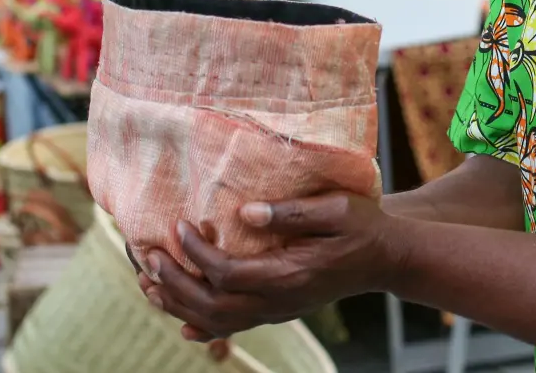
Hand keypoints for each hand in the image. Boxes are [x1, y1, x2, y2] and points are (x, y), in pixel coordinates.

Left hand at [139, 192, 398, 340]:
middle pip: (213, 305)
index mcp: (290, 274)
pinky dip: (204, 326)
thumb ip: (292, 212)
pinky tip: (183, 322)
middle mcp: (280, 300)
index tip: (178, 226)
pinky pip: (235, 326)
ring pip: (218, 321)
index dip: (196, 254)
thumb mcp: (337, 208)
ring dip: (180, 305)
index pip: (227, 273)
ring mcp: (279, 309)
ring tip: (150, 283)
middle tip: (149, 258)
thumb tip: (245, 212)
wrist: (387, 258)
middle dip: (175, 283)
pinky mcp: (280, 310)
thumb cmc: (364, 226)